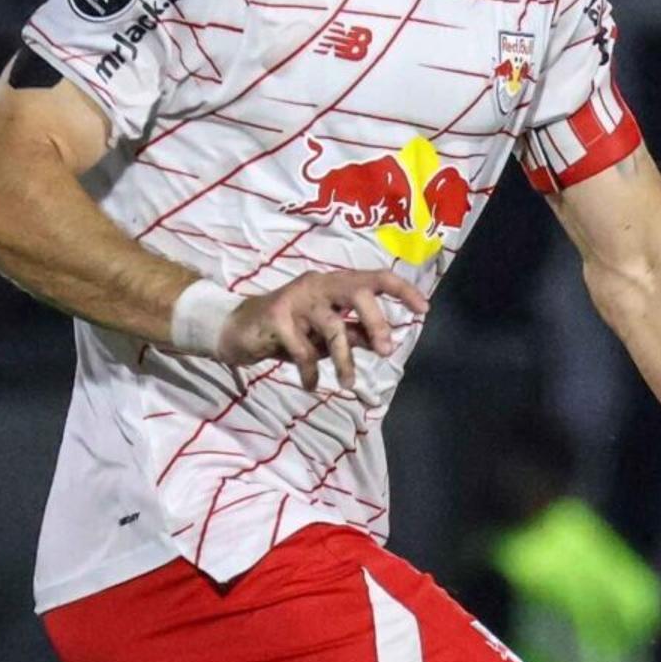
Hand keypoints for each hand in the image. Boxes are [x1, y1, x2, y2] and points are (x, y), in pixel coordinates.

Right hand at [221, 268, 427, 391]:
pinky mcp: (276, 315)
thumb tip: (380, 339)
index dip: (402, 291)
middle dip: (376, 322)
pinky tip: (309, 384)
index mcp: (335, 283)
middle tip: (387, 351)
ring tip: (347, 384)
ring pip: (333, 327)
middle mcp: (319, 283)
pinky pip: (303, 349)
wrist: (236, 330)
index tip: (424, 310)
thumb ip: (352, 332)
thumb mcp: (324, 333)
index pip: (376, 277)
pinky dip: (310, 371)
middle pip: (358, 292)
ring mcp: (296, 297)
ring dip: (343, 360)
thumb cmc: (288, 330)